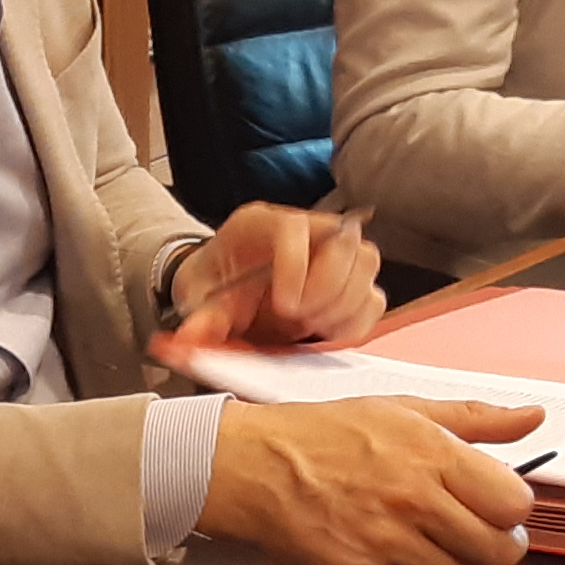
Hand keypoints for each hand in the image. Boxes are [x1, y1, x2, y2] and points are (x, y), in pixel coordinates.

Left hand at [159, 203, 386, 357]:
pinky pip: (373, 296)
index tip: (285, 306)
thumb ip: (200, 320)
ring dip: (344, 304)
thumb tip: (191, 341)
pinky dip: (357, 319)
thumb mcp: (198, 300)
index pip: (294, 227)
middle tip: (299, 318)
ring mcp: (330, 252)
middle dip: (326, 289)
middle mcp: (303, 229)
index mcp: (260, 223)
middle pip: (344, 241)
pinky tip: (328, 332)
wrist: (221, 289)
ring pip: (366, 263)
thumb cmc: (212, 284)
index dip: (296, 266)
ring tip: (312, 325)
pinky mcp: (346, 281)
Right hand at [198, 397, 548, 564]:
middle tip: (471, 532)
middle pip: (498, 553)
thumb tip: (531, 419)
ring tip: (422, 540)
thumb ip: (475, 419)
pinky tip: (390, 554)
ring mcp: (388, 545)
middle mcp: (415, 503)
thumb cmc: (324, 435)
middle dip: (493, 545)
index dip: (511, 509)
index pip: (515, 505)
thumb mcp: (404, 409)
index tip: (497, 506)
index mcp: (433, 456)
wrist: (254, 467)